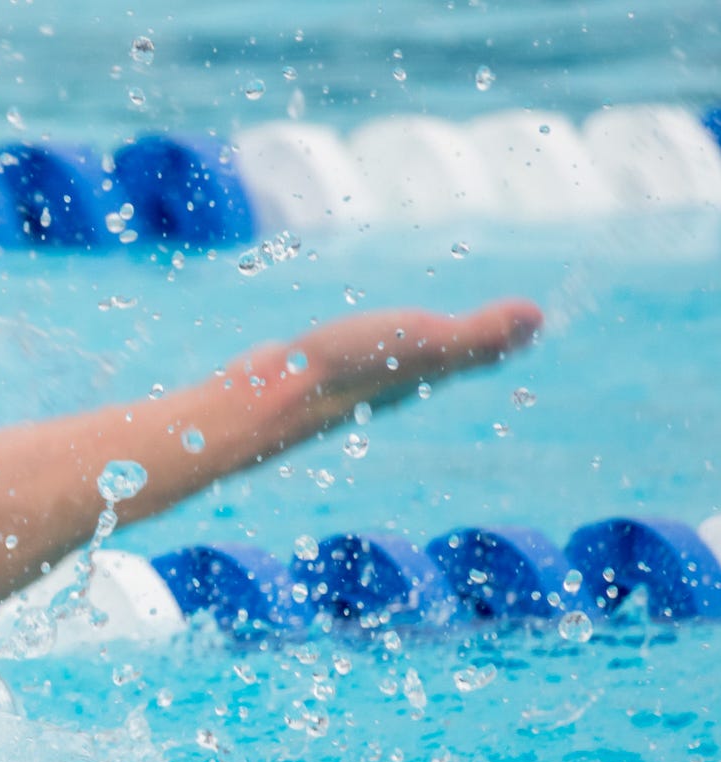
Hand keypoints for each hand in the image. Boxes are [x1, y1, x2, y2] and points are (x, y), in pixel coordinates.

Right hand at [253, 299, 543, 444]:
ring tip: (441, 327)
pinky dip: (377, 338)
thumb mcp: (424, 344)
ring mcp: (358, 375)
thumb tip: (541, 318)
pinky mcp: (320, 368)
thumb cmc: (345, 371)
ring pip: (404, 356)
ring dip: (425, 342)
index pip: (484, 351)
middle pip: (450, 358)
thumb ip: (480, 335)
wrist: (264, 400)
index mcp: (431, 371)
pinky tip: (364, 336)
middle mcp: (400, 378)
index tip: (536, 316)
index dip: (510, 334)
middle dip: (478, 340)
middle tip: (507, 320)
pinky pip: (362, 350)